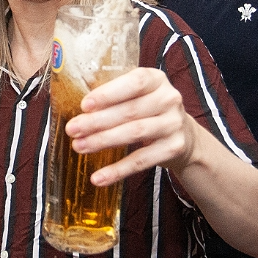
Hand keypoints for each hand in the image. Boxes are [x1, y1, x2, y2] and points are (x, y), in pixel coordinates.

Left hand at [65, 67, 196, 185]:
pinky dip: (117, 170)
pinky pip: (141, 160)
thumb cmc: (149, 111)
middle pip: (129, 111)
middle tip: (72, 129)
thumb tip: (80, 110)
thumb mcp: (138, 95)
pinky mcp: (173, 148)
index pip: (133, 83)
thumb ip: (114, 97)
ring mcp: (173, 124)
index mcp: (156, 79)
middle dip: (97, 121)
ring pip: (134, 133)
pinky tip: (99, 177)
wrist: (184, 137)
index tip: (85, 105)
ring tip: (79, 147)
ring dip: (103, 141)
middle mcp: (169, 99)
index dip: (108, 94)